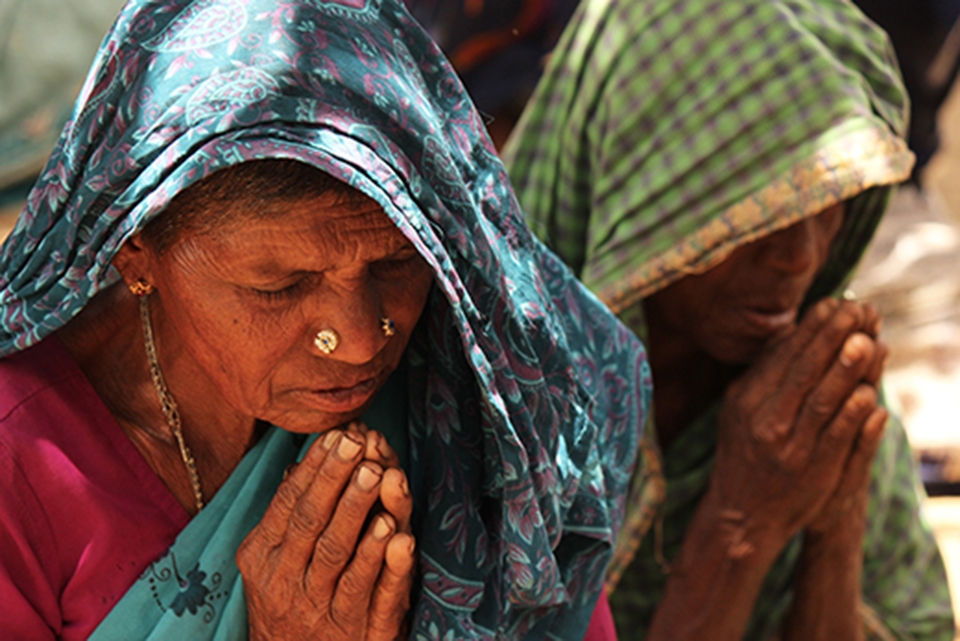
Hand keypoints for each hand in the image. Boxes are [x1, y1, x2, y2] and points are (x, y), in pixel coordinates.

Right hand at [236, 428, 414, 640]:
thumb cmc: (288, 603)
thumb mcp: (273, 561)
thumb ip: (286, 516)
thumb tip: (296, 464)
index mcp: (263, 559)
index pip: (288, 505)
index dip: (313, 469)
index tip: (336, 435)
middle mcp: (287, 584)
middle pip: (312, 524)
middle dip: (335, 480)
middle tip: (357, 444)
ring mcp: (321, 610)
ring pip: (339, 557)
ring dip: (358, 513)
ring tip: (377, 476)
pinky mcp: (359, 633)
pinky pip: (372, 595)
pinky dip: (385, 565)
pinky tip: (399, 537)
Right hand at [707, 299, 885, 549]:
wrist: (742, 513)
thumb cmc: (745, 453)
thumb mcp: (739, 411)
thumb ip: (762, 377)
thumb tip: (789, 335)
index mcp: (745, 400)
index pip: (782, 357)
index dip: (810, 329)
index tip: (833, 304)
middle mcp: (763, 420)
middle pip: (802, 372)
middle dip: (831, 339)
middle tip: (856, 310)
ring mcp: (787, 447)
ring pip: (820, 401)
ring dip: (846, 370)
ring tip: (867, 341)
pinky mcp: (811, 471)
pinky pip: (834, 437)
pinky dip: (852, 416)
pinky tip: (868, 394)